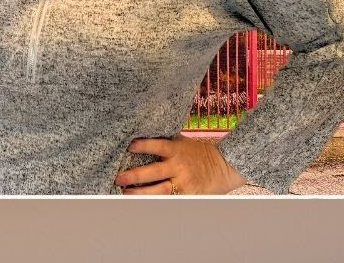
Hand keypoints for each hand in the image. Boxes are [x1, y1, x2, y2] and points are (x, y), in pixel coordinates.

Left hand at [115, 134, 246, 194]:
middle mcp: (179, 166)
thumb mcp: (182, 142)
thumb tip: (136, 139)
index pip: (158, 145)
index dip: (144, 145)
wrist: (225, 166)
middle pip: (154, 171)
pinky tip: (142, 204)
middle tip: (118, 178)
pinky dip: (156, 201)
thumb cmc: (198, 152)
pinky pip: (170, 199)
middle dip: (134, 176)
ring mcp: (183, 182)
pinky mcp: (188, 195)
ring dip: (141, 193)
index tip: (129, 146)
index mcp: (176, 149)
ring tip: (125, 194)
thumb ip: (164, 142)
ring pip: (160, 190)